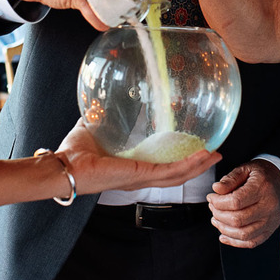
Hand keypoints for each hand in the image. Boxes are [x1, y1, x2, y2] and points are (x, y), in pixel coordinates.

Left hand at [56, 119, 221, 193]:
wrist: (65, 166)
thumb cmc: (74, 153)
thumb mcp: (94, 130)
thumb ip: (103, 118)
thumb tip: (103, 101)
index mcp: (131, 169)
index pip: (160, 167)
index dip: (179, 161)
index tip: (193, 151)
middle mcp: (139, 177)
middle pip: (175, 175)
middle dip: (196, 166)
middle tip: (213, 155)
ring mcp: (141, 178)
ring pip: (178, 175)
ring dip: (198, 166)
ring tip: (214, 155)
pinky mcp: (140, 175)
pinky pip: (170, 171)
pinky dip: (188, 165)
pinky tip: (202, 156)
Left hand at [206, 159, 279, 247]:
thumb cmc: (260, 176)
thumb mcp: (245, 169)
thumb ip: (230, 179)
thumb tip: (216, 189)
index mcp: (263, 188)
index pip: (236, 201)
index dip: (218, 202)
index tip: (211, 197)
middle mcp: (269, 207)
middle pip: (238, 220)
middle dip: (219, 215)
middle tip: (212, 207)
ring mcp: (271, 221)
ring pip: (243, 234)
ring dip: (224, 229)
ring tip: (215, 219)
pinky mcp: (269, 231)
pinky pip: (251, 242)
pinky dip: (234, 241)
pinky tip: (223, 234)